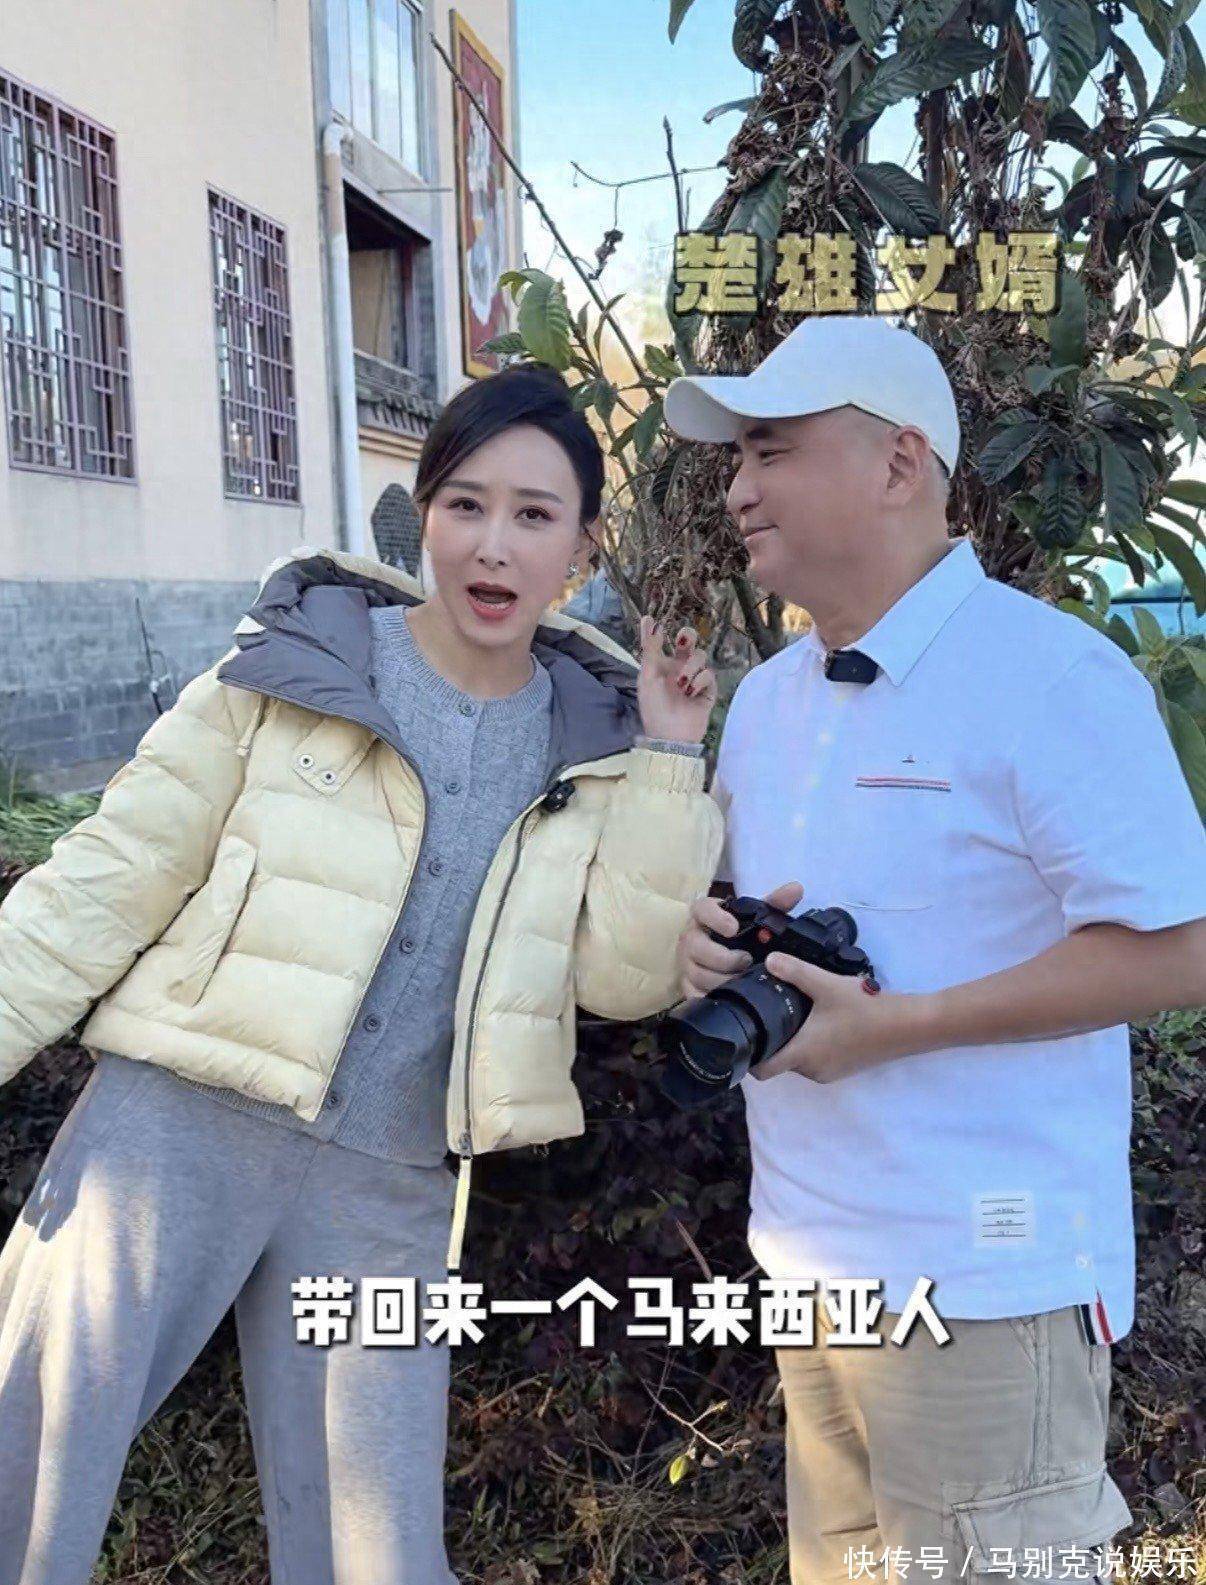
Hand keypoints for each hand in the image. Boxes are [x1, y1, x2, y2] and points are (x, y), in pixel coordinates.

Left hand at [637, 616, 716, 743]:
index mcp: (660, 666)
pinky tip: (692, 693)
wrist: (672, 735)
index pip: (659, 643)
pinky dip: (700, 681)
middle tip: (684, 641)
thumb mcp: (648, 677)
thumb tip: (649, 621)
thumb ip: (650, 649)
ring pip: (699, 656)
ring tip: (683, 684)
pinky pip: (708, 674)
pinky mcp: (708, 689)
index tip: (649, 618)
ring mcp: (694, 678)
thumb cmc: (655, 707)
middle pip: (688, 642)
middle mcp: (678, 668)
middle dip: (688, 636)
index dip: (654, 631)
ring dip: (690, 667)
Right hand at [676, 880, 803, 1002]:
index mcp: (704, 915)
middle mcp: (690, 937)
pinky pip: (694, 994)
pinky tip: (730, 996)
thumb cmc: (739, 933)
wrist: (724, 955)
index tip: (734, 928)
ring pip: (696, 974)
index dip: (715, 918)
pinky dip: (713, 996)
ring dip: (721, 979)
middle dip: (722, 957)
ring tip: (743, 980)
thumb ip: (774, 903)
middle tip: (746, 960)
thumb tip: (796, 888)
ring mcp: (685, 963)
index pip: (701, 909)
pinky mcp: (687, 986)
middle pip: (695, 946)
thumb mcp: (755, 917)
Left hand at [753, 954, 929, 1083]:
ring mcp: (830, 1071)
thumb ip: (794, 971)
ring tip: (794, 1011)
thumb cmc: (864, 1008)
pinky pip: (817, 1058)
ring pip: (799, 1059)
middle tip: (767, 1011)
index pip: (762, 1070)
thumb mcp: (826, 984)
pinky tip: (820, 1019)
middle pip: (779, 1061)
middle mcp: (812, 1070)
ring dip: (794, 1040)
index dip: (748, 1056)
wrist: (908, 1026)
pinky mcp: (844, 1068)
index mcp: (802, 1054)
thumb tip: (768, 960)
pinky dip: (812, 1043)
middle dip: (772, 1039)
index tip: (744, 1034)